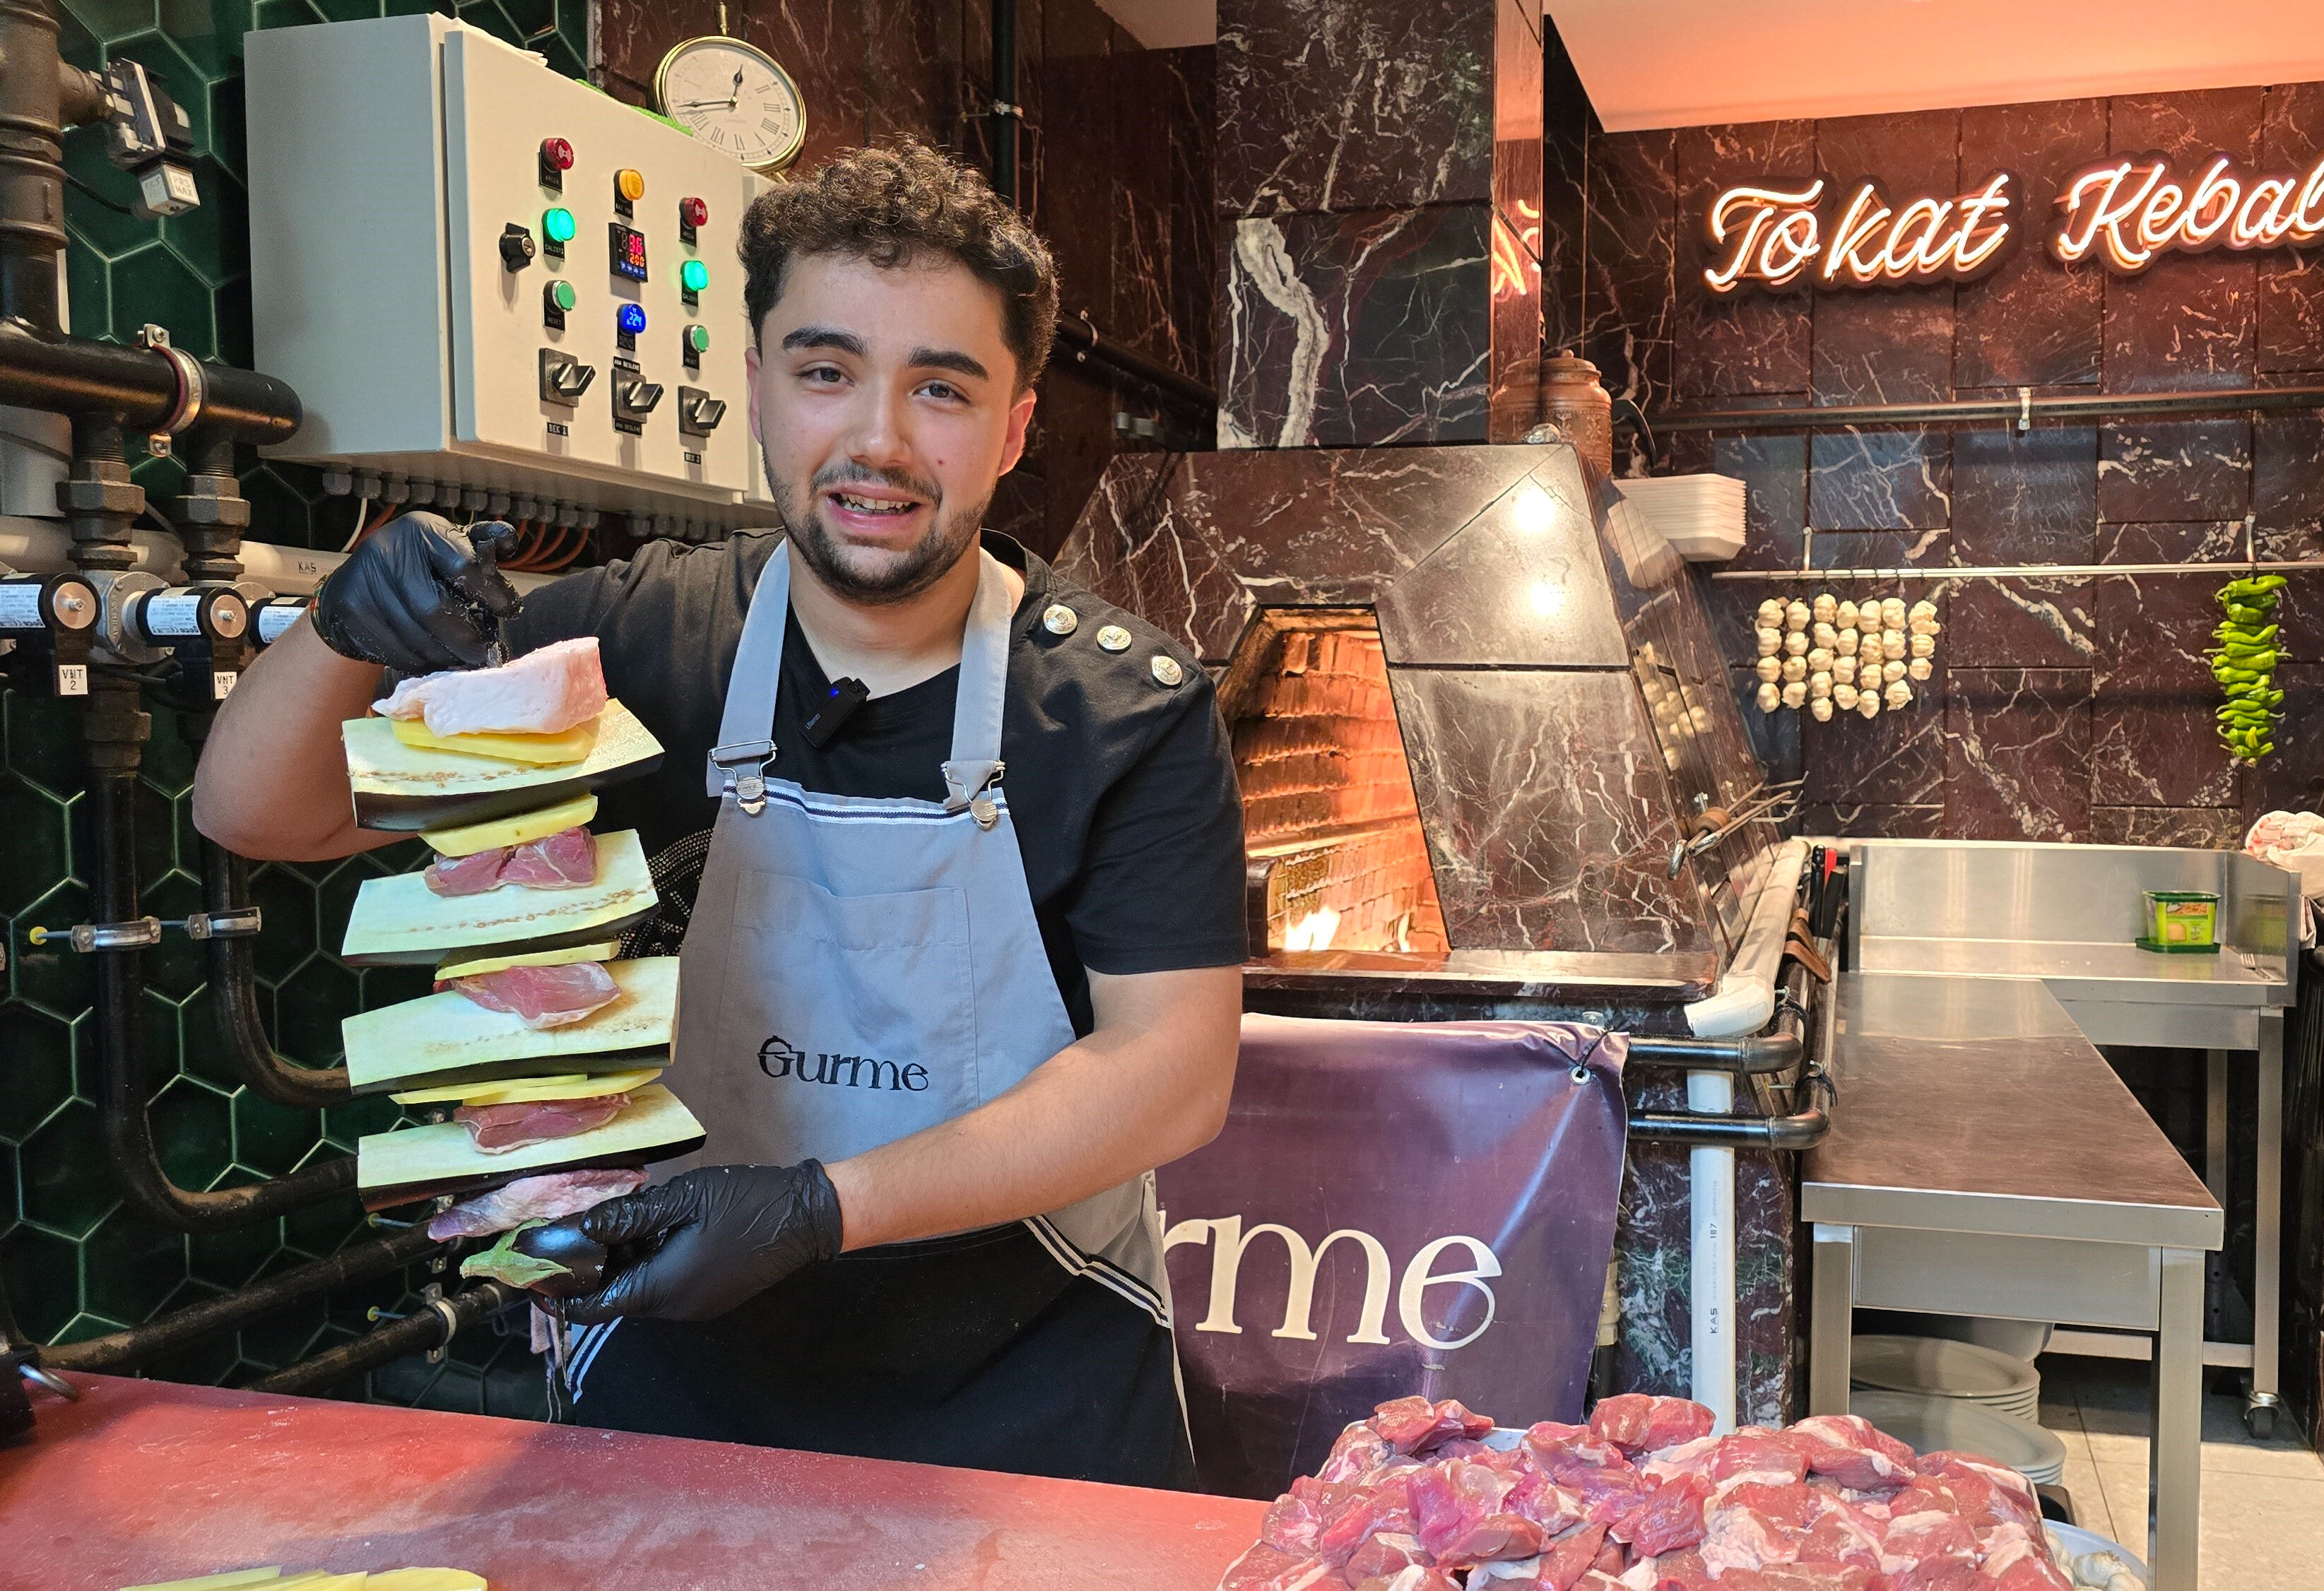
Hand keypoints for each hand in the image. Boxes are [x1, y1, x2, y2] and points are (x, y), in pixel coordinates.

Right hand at [310, 513, 520, 674]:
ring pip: (415, 637)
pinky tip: (433, 661)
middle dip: (466, 639)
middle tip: (485, 654)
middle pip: (434, 609)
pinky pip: (395, 651)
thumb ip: (483, 543)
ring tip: (462, 661)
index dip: (491, 593)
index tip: (509, 610)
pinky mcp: (352, 611)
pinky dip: (421, 663)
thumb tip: (509, 539)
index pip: (462, 566)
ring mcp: (366, 582)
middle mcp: (389, 552)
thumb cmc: (419, 565)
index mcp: (422, 531)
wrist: (356, 582)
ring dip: (445, 657)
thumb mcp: (450, 545)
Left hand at [554, 1162, 844, 1324]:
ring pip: (639, 1291)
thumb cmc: (746, 1203)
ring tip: (619, 1221)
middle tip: (579, 1229)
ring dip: (622, 1263)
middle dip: (592, 1269)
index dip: (560, 1293)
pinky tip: (652, 1231)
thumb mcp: (683, 1199)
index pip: (592, 1307)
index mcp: (662, 1288)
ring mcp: (695, 1304)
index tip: (537, 1269)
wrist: (807, 1216)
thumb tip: (584, 1227)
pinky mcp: (710, 1295)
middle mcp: (675, 1307)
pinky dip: (647, 1264)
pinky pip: (663, 1286)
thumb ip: (630, 1216)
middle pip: (614, 1298)